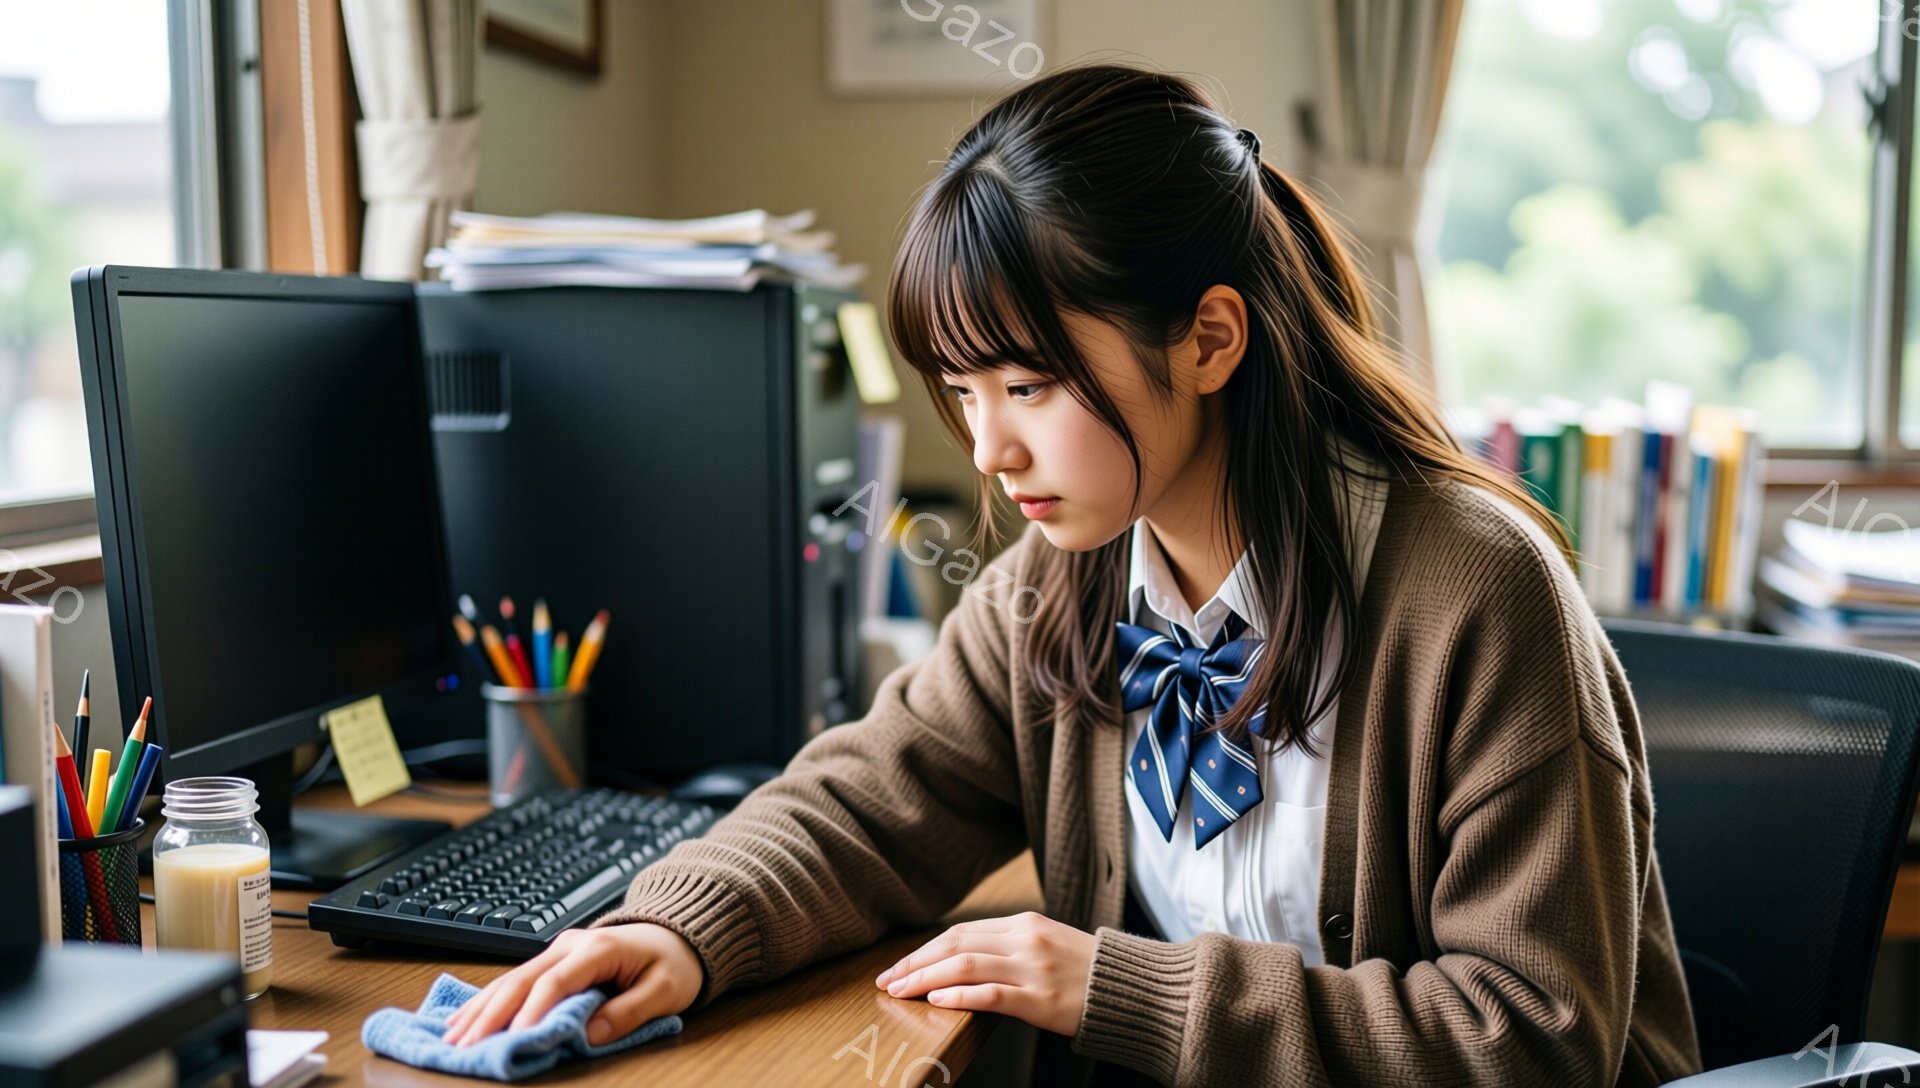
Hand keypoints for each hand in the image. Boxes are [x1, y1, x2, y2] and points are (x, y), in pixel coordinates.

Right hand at [443, 923, 703, 1046]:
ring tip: (453, 1036)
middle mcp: (571, 945)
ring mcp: (559, 950)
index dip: (533, 1012)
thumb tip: (589, 1033)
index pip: (555, 982)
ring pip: (511, 979)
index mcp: (598, 948)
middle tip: (466, 1045)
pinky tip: (465, 1016)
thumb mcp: (665, 990)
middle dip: (491, 1014)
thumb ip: (629, 1012)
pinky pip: (516, 980)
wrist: (679, 935)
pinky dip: (489, 1000)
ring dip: (482, 1008)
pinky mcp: (554, 960)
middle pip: (522, 979)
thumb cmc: (673, 962)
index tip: (514, 1039)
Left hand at [874, 911, 1095, 1036]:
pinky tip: (936, 1003)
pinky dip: (959, 997)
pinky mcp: (1041, 999)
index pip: (961, 932)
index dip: (925, 950)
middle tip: (886, 980)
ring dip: (925, 979)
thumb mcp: (1049, 947)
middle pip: (955, 944)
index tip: (900, 966)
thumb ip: (1011, 948)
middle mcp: (1026, 939)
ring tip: (899, 992)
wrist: (1136, 991)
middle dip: (915, 963)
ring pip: (965, 966)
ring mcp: (1033, 968)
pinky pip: (991, 994)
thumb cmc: (1090, 974)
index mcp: (1025, 924)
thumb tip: (964, 962)